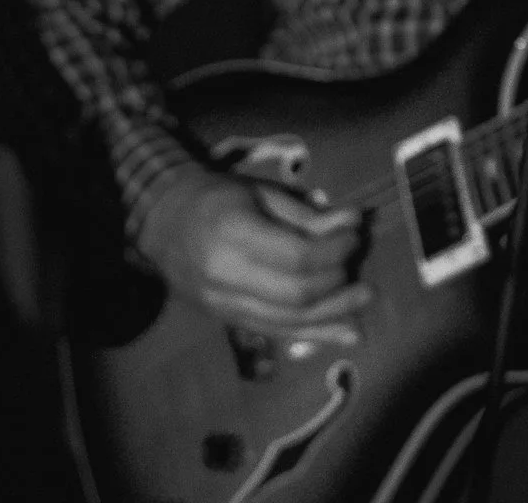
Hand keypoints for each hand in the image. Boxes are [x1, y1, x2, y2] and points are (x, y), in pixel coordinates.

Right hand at [138, 166, 370, 339]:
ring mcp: (224, 306)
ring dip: (333, 313)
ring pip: (288, 321)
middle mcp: (225, 278)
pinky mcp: (228, 321)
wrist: (163, 225)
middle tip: (357, 262)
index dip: (334, 250)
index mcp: (232, 235)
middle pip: (295, 294)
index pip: (296, 256)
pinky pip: (278, 332)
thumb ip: (306, 214)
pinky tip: (346, 334)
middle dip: (336, 281)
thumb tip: (353, 222)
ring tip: (364, 298)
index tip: (356, 234)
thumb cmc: (216, 198)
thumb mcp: (260, 193)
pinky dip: (316, 334)